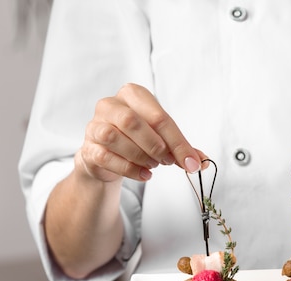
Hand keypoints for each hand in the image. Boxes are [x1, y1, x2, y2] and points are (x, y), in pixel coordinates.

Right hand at [78, 83, 206, 182]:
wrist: (108, 157)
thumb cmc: (138, 140)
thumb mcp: (163, 140)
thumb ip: (182, 149)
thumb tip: (202, 162)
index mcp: (133, 95)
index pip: (159, 117)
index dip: (178, 143)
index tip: (192, 163)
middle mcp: (110, 105)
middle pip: (132, 122)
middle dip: (155, 146)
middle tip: (167, 161)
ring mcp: (95, 125)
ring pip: (114, 137)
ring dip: (140, 156)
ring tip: (153, 165)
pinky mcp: (88, 147)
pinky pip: (106, 157)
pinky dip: (129, 169)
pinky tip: (144, 174)